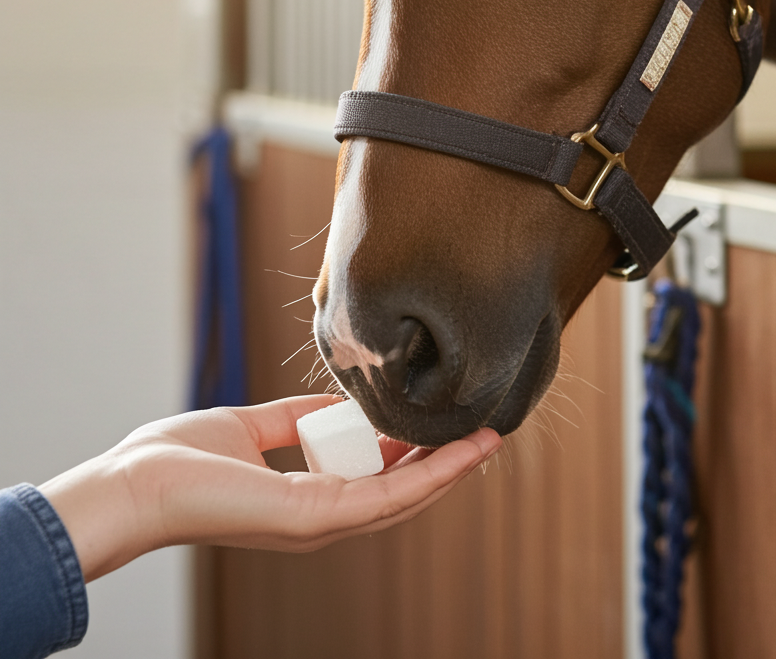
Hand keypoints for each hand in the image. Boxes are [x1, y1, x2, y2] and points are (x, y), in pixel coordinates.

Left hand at [39, 395, 500, 581]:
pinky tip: (459, 452)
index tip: (446, 425)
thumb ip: (293, 419)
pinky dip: (430, 473)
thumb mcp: (250, 426)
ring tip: (489, 439)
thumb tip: (333, 405)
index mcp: (308, 499)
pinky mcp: (317, 517)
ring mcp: (323, 522)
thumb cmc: (177, 462)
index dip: (417, 454)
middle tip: (486, 433)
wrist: (134, 486)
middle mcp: (323, 518)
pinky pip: (387, 494)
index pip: (378, 479)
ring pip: (406, 496)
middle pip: (402, 491)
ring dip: (451, 467)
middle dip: (447, 463)